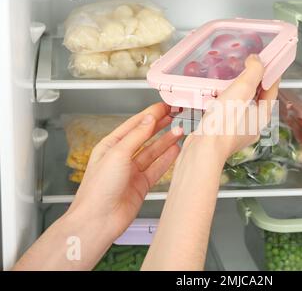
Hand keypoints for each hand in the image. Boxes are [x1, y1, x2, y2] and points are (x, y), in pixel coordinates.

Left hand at [67, 103, 182, 237]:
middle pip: (145, 136)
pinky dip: (167, 159)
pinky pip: (157, 168)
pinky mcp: (141, 185)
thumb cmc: (97, 190)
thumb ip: (136, 135)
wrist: (99, 220)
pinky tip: (175, 150)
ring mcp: (132, 171)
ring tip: (180, 131)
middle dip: (160, 125)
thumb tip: (149, 119)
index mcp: (110, 146)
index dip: (150, 114)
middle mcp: (121, 157)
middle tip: (175, 115)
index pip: (134, 124)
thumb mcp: (117, 154)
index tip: (164, 106)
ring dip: (166, 141)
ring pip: (153, 152)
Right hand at [185, 54, 279, 162]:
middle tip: (246, 68)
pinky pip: (227, 114)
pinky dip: (223, 103)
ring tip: (228, 81)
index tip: (267, 62)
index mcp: (262, 116)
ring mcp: (237, 132)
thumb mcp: (242, 90)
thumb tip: (257, 60)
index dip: (271, 74)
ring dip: (236, 93)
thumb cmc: (224, 123)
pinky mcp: (222, 134)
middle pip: (257, 99)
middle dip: (253, 83)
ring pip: (240, 107)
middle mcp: (252, 126)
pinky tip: (214, 98)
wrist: (203, 150)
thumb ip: (253, 72)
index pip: (272, 91)